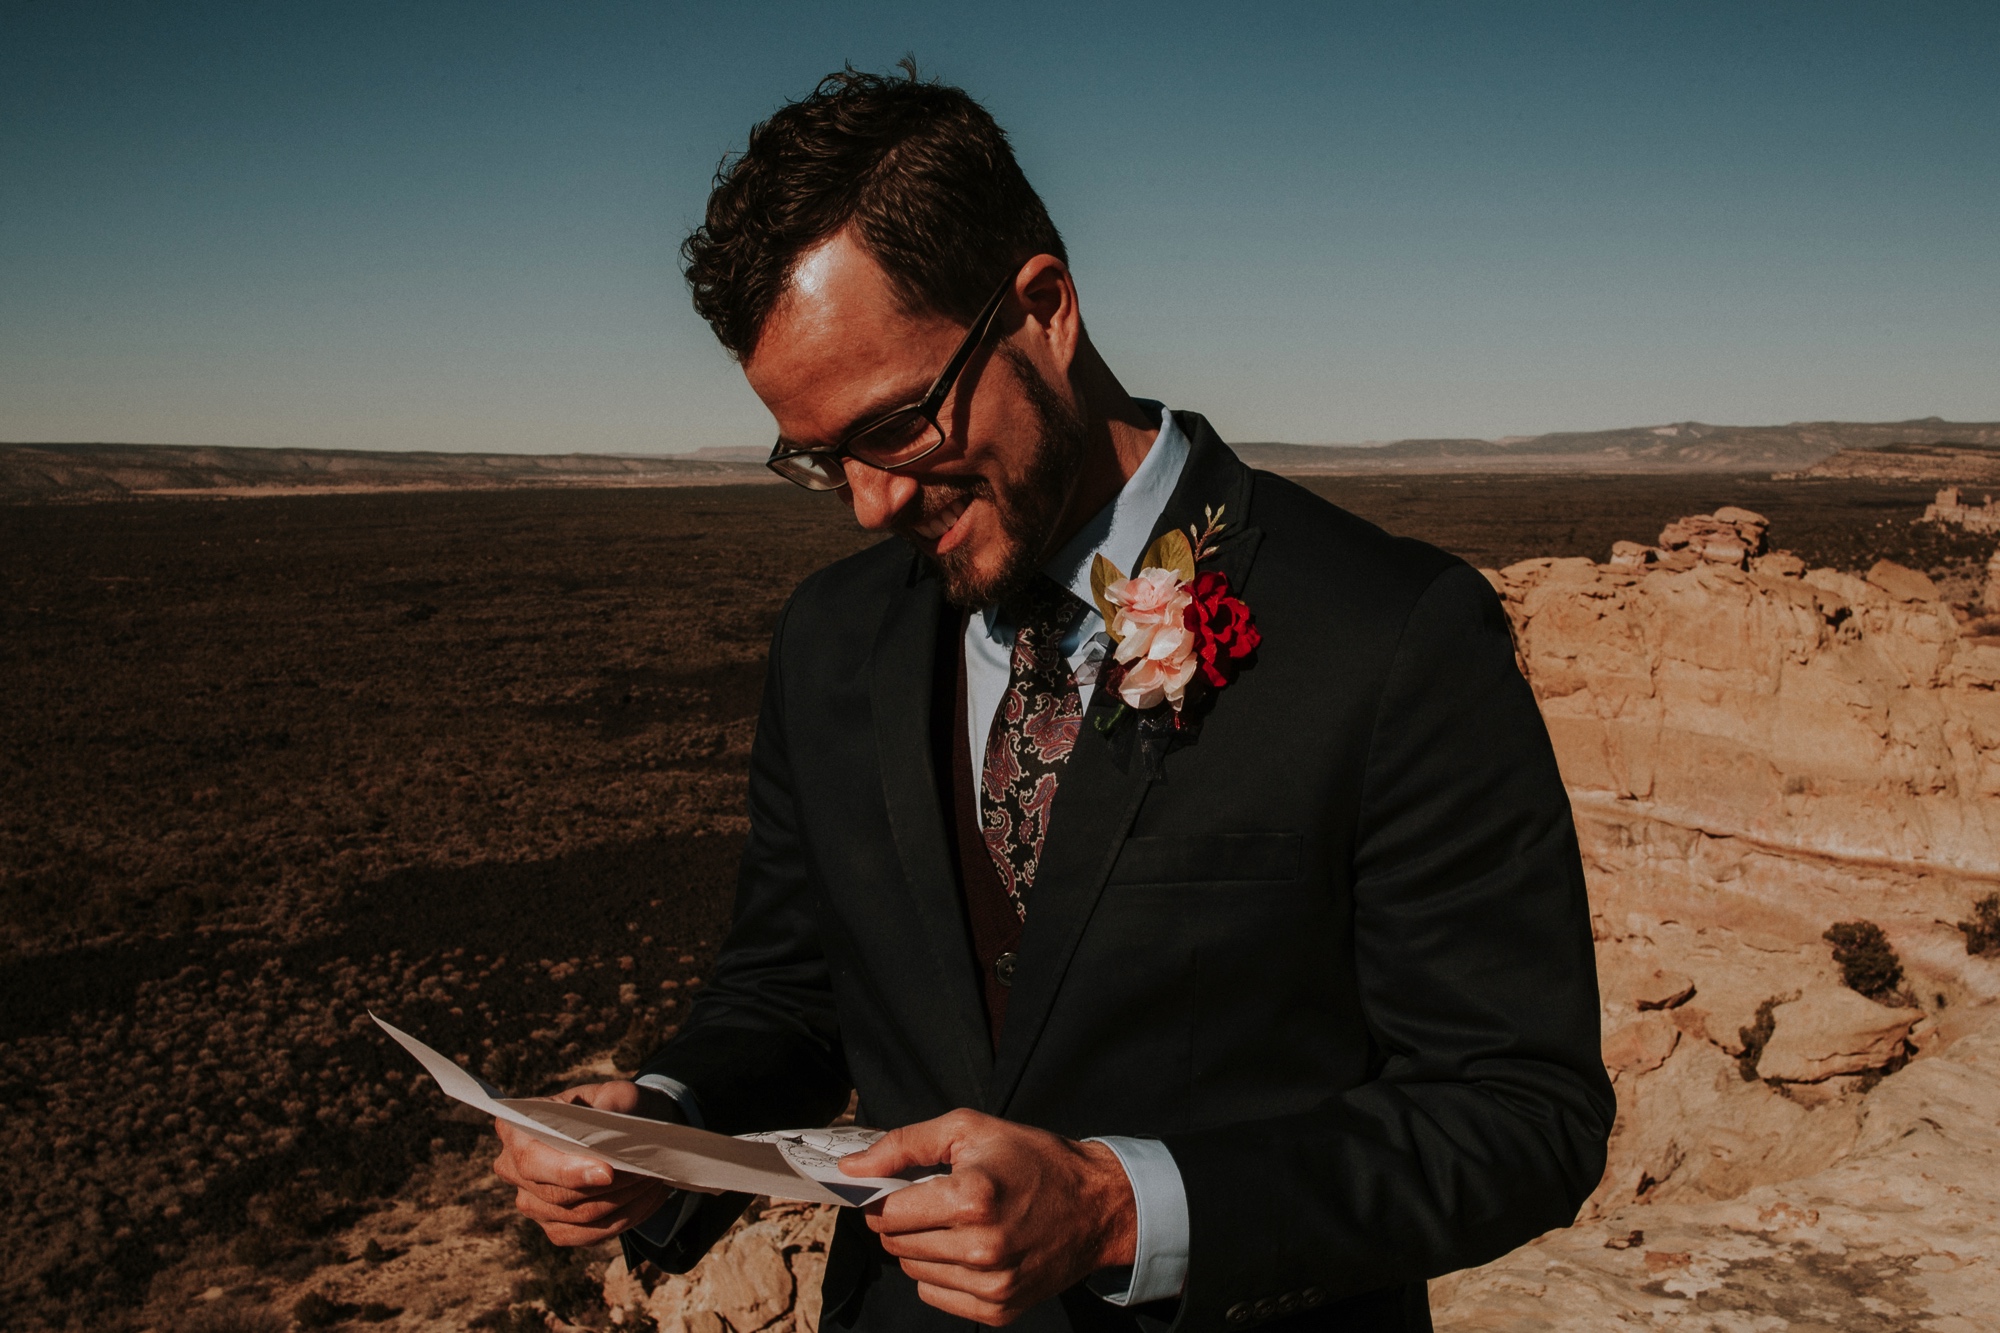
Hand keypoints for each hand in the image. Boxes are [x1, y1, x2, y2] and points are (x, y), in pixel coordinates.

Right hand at [492, 1080, 682, 1245]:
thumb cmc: (616, 1107)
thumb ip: (613, 1102)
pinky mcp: (555, 1227)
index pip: (532, 1160)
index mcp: (516, 1129)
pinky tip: (647, 1198)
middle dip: (607, 1187)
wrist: (624, 1129)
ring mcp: (531, 1203)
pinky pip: (587, 1235)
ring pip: (577, 1217)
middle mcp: (513, 1169)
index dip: (567, 1171)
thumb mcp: (618, 1093)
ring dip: (621, 1202)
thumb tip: (610, 1121)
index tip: (609, 1172)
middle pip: (556, 1195)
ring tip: (653, 1180)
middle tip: (647, 1172)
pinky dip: (623, 1219)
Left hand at [838, 1109, 1136, 1325]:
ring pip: (913, 1271)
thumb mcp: (969, 1130)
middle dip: (903, 1220)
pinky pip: (936, 1295)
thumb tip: (850, 1170)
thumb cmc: (1033, 1160)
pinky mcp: (999, 1309)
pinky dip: (941, 1273)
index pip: (887, 1212)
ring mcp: (992, 1284)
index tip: (895, 1187)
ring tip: (956, 1223)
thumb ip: (903, 1145)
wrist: (1097, 1205)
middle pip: (897, 1243)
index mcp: (971, 1198)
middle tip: (933, 1200)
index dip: (884, 1196)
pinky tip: (968, 1249)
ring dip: (922, 1246)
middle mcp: (981, 1248)